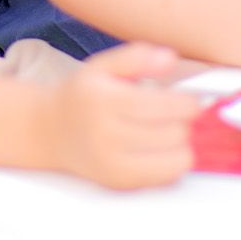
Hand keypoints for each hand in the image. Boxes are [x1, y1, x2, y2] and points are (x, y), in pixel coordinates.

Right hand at [44, 44, 197, 188]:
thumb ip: (137, 57)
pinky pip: (165, 178)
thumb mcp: (103, 65)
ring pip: (175, 159)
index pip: (161, 106)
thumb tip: (170, 59)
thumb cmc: (84, 96)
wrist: (50, 132)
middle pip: (174, 133)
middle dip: (184, 122)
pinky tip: (161, 149)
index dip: (187, 103)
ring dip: (181, 144)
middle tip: (177, 115)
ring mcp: (112, 164)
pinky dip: (172, 163)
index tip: (190, 99)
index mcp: (104, 101)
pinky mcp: (118, 182)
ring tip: (170, 131)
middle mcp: (105, 135)